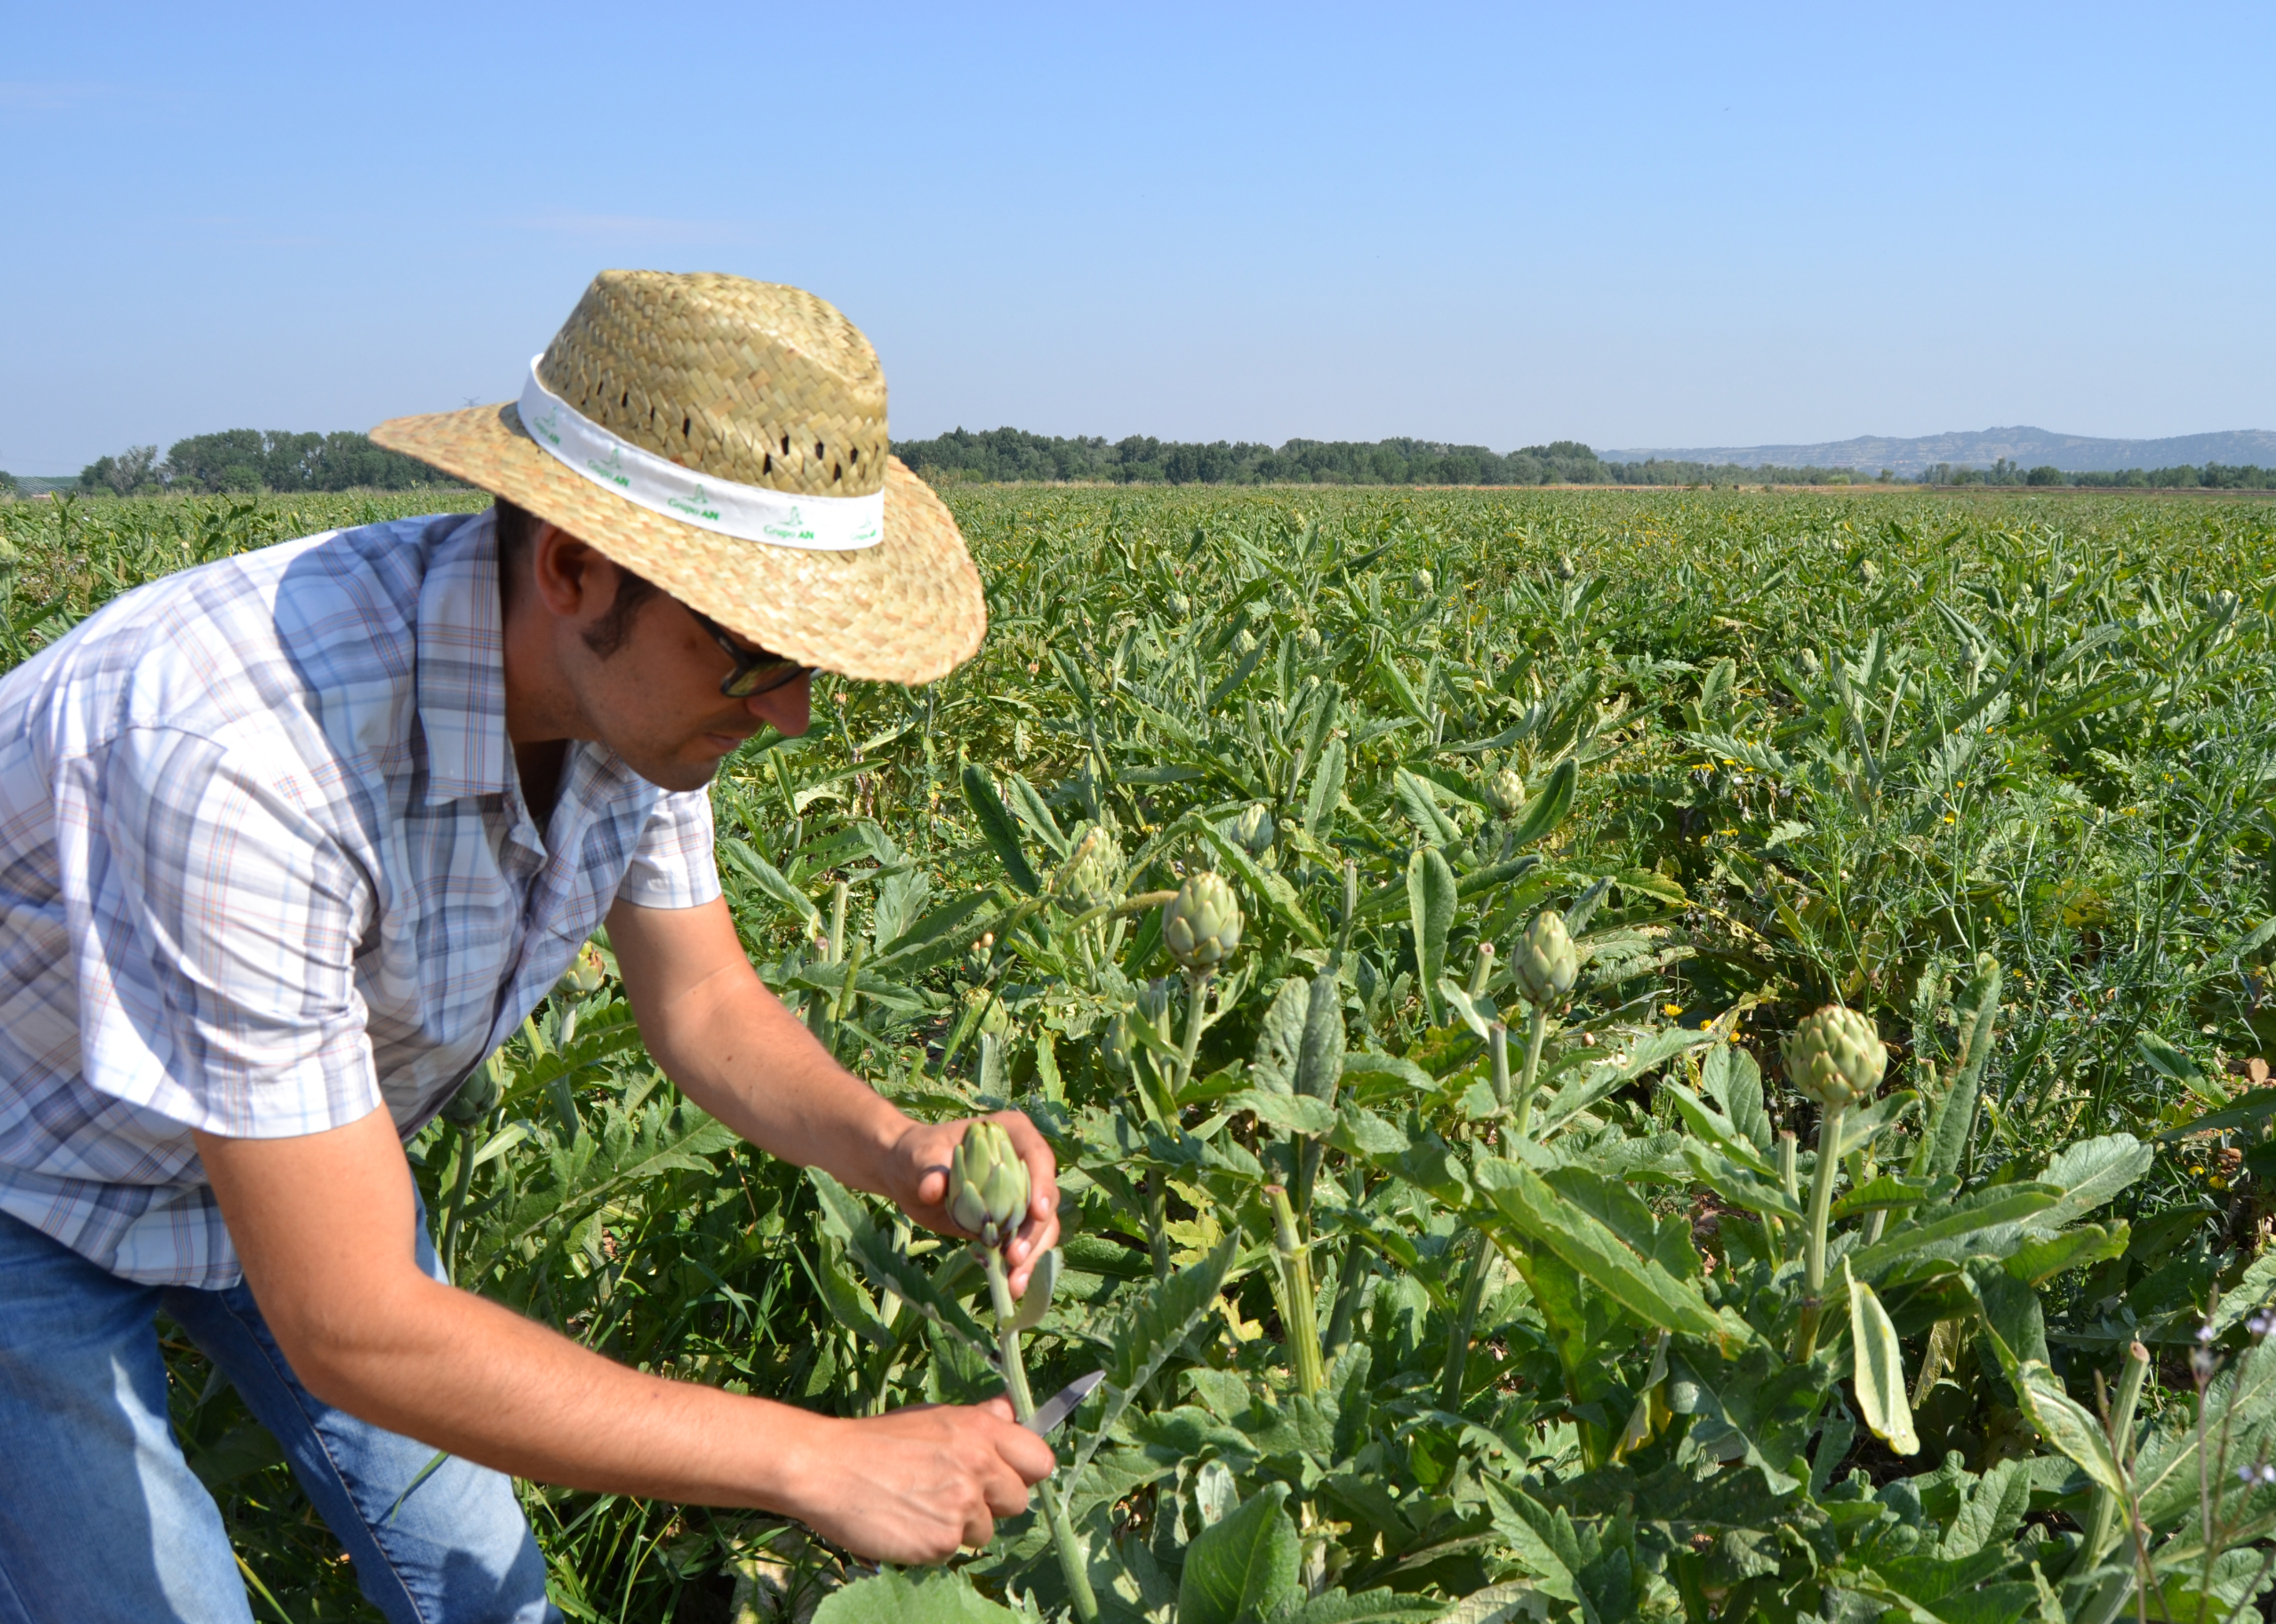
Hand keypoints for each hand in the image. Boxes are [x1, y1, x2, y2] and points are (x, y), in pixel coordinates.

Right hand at [789, 1398, 1054, 1563]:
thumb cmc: (876, 1440)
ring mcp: (963, 1505)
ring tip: (921, 1506)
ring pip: (985, 1531)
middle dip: (992, 1503)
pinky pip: (952, 1551)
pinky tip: (907, 1524)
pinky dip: (932, 1544)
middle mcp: (980, 1465)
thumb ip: (978, 1419)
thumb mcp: (932, 1417)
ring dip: (960, 1526)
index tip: (1004, 1477)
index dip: (1024, 1472)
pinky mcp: (942, 1541)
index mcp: (980, 1429)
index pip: (1040, 1460)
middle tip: (954, 1495)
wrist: (826, 1468)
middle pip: (1019, 1501)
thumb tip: (1012, 1412)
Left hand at [888, 1111, 1061, 1294]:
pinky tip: (1010, 1286)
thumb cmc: (916, 1155)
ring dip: (1033, 1255)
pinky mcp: (1011, 1222)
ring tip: (1014, 1283)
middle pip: (1045, 1198)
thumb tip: (932, 1188)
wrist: (910, 1178)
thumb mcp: (919, 1157)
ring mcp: (1021, 1196)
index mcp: (1010, 1135)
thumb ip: (928, 1170)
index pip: (1037, 1155)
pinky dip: (1022, 1266)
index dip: (1043, 1182)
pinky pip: (1027, 1244)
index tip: (1037, 1212)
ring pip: (1043, 1227)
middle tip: (1014, 1258)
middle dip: (1035, 1231)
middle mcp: (1024, 1165)